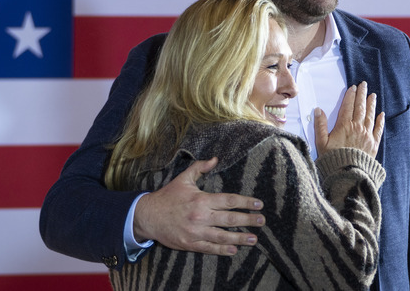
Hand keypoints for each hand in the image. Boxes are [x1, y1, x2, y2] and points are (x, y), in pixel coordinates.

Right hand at [133, 157, 265, 255]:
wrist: (147, 216)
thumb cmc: (168, 196)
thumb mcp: (183, 179)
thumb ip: (200, 168)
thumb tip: (215, 158)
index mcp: (201, 200)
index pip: (229, 201)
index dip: (246, 203)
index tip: (259, 204)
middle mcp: (200, 216)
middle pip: (230, 219)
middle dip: (248, 220)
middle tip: (262, 221)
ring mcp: (195, 232)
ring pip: (222, 236)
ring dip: (240, 238)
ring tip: (254, 239)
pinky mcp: (189, 244)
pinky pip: (209, 248)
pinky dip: (222, 250)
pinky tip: (234, 250)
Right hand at [314, 81, 384, 157]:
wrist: (347, 174)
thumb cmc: (332, 159)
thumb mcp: (321, 143)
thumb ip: (320, 125)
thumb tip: (318, 110)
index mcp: (344, 126)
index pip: (348, 106)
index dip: (350, 96)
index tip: (352, 87)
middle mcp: (357, 128)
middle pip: (360, 108)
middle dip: (362, 95)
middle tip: (364, 84)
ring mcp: (367, 135)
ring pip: (370, 116)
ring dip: (371, 104)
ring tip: (372, 95)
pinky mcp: (374, 144)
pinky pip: (378, 130)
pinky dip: (380, 121)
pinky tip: (381, 115)